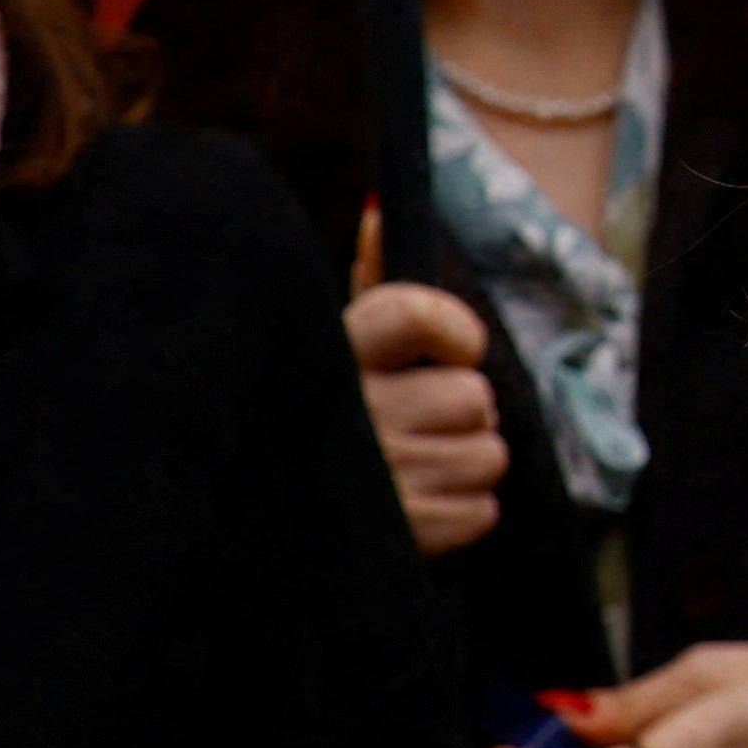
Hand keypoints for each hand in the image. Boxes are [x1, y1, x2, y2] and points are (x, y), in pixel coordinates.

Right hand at [346, 214, 504, 559]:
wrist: (259, 534)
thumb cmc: (314, 421)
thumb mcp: (333, 349)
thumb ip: (368, 283)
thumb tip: (381, 209)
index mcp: (335, 358)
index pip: (415, 313)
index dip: (454, 329)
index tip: (455, 349)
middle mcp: (355, 417)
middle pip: (472, 396)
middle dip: (457, 411)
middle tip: (416, 422)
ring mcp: (382, 480)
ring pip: (488, 454)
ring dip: (462, 463)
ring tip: (413, 468)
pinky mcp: (406, 538)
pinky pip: (483, 510)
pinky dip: (460, 512)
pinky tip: (415, 509)